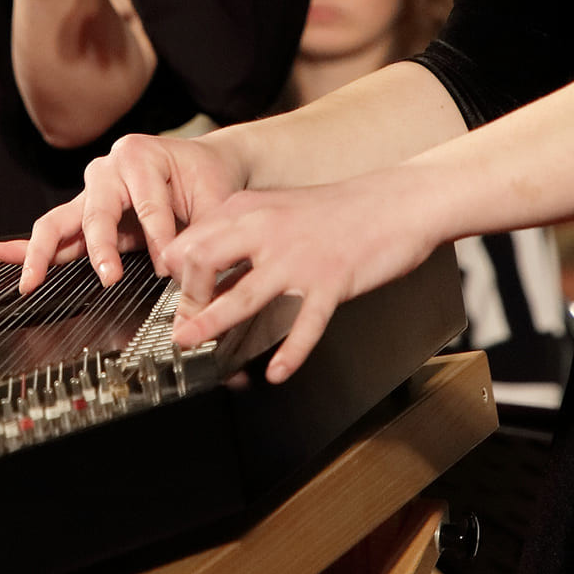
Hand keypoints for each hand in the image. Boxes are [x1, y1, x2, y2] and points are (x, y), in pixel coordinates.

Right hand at [0, 132, 247, 289]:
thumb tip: (179, 264)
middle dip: (101, 248)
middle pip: (95, 212)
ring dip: (42, 254)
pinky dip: (28, 247)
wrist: (203, 165)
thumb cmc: (207, 178)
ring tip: (29, 280)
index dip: (160, 239)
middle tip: (109, 275)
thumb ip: (199, 230)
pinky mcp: (84, 213)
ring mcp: (91, 191)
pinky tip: (2, 254)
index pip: (147, 206)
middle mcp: (108, 169)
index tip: (169, 265)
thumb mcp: (215, 200)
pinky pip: (54, 232)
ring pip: (58, 222)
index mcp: (140, 156)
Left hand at [158, 168, 447, 382]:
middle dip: (186, 298)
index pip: (192, 240)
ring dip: (213, 324)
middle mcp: (268, 230)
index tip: (175, 296)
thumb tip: (212, 269)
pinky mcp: (331, 281)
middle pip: (204, 262)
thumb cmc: (340, 210)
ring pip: (243, 295)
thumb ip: (244, 234)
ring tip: (193, 344)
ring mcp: (298, 258)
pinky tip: (278, 372)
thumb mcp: (279, 209)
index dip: (176, 272)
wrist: (398, 202)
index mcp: (251, 210)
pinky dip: (289, 353)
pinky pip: (304, 324)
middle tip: (184, 325)